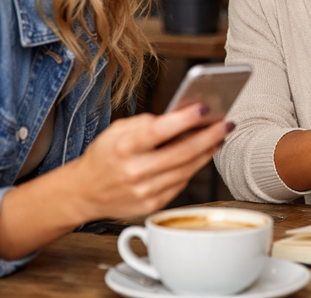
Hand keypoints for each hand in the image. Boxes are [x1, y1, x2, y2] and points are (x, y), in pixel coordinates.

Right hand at [68, 105, 233, 219]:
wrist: (84, 192)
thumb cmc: (104, 155)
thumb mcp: (116, 130)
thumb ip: (146, 123)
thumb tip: (179, 117)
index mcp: (123, 148)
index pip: (158, 131)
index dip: (184, 119)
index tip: (204, 107)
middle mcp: (134, 171)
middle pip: (182, 153)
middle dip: (209, 136)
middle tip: (226, 123)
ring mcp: (144, 191)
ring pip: (187, 169)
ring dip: (208, 151)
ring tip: (220, 136)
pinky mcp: (152, 204)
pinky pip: (181, 183)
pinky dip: (194, 167)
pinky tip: (203, 154)